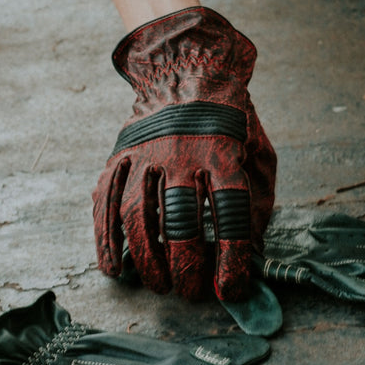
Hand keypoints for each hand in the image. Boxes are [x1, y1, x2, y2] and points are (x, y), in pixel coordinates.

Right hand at [93, 7, 276, 300]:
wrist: (188, 71)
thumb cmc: (231, 126)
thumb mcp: (259, 155)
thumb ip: (258, 204)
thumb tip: (252, 257)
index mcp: (224, 154)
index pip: (231, 213)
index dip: (231, 257)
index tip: (230, 290)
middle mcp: (182, 154)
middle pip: (180, 220)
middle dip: (185, 266)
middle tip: (190, 293)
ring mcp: (146, 154)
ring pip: (138, 215)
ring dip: (146, 260)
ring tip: (159, 287)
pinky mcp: (119, 155)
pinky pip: (105, 202)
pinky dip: (106, 240)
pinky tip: (114, 269)